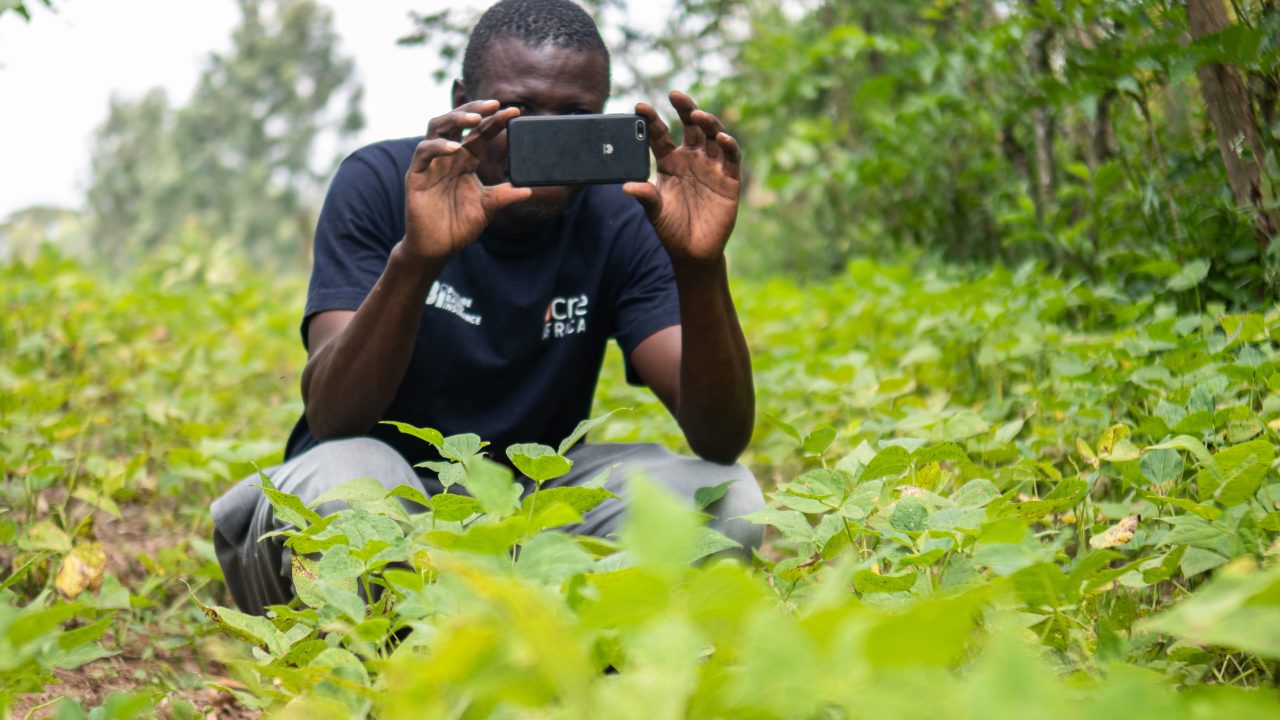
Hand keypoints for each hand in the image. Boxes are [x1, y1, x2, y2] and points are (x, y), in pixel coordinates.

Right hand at [403, 100, 531, 261]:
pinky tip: (455, 147)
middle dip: (476, 108)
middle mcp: (448, 156)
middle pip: (458, 120)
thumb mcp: (488, 207)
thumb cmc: (459, 226)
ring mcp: (431, 164)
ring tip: (475, 117)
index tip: (515, 112)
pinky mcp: (415, 175)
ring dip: (456, 118)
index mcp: (466, 160)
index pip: (481, 133)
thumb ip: (505, 195)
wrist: (437, 248)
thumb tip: (529, 189)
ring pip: (437, 127)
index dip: (496, 120)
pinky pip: (424, 153)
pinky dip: (438, 147)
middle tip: (495, 104)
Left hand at [624, 91, 741, 264]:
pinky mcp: (729, 179)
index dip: (652, 119)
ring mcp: (712, 167)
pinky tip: (721, 137)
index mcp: (670, 162)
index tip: (640, 106)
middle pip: (690, 126)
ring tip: (697, 114)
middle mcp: (691, 159)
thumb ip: (645, 197)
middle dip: (685, 108)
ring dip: (707, 122)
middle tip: (675, 94)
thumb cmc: (670, 230)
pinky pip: (731, 157)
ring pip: (712, 136)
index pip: (660, 134)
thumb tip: (626, 186)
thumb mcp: (654, 212)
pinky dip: (728, 145)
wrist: (692, 253)